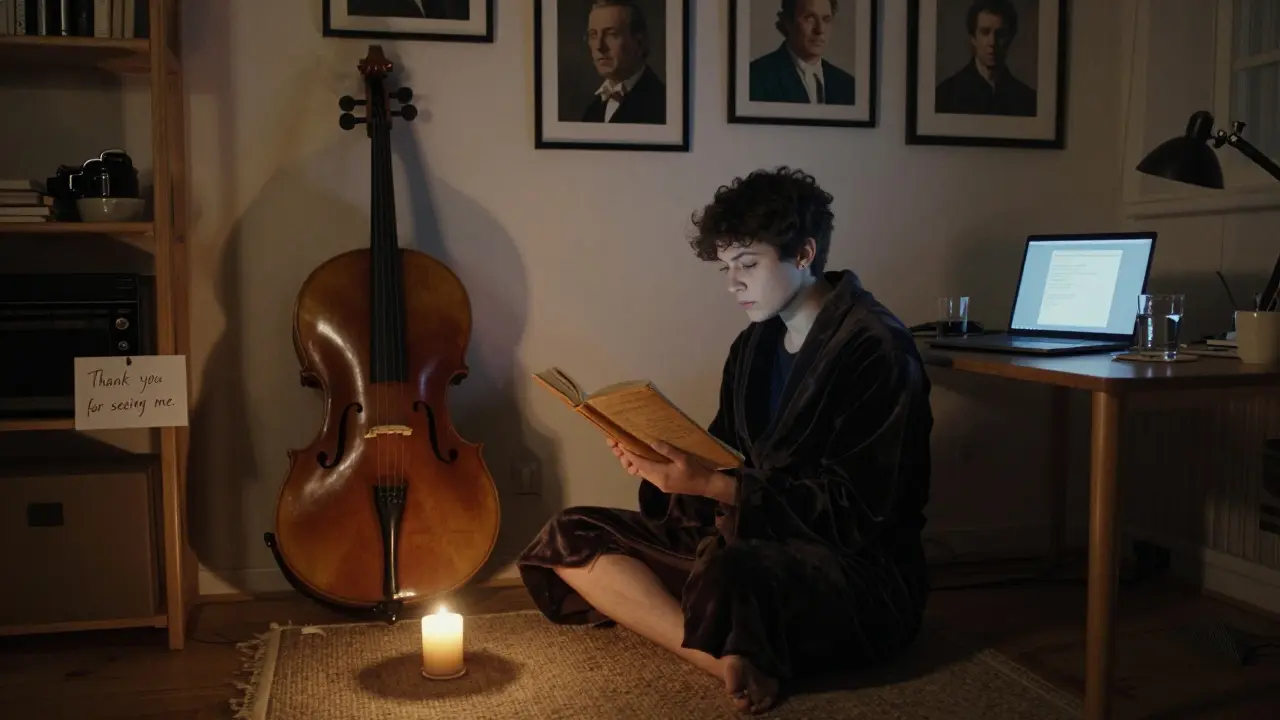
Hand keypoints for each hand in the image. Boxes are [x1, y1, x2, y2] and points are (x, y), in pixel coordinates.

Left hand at [607, 437, 735, 502]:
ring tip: (621, 449)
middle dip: (624, 456)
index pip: (639, 462)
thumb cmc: (697, 471)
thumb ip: (668, 450)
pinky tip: (637, 456)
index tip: (618, 442)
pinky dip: (639, 465)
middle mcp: (656, 480)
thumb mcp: (684, 459)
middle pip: (635, 467)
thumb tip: (652, 441)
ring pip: (639, 471)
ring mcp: (658, 482)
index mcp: (660, 475)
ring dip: (630, 461)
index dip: (628, 452)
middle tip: (614, 444)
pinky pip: (646, 473)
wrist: (707, 486)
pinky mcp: (662, 482)